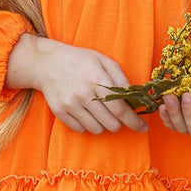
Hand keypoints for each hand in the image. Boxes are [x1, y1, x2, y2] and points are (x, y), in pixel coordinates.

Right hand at [6, 34, 147, 135]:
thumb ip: (120, 78)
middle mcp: (83, 94)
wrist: (48, 63)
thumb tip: (135, 97)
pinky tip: (86, 112)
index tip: (142, 127)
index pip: (120, 108)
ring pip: (97, 129)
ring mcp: (70, 104)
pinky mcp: (60, 112)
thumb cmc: (80, 60)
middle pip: (110, 123)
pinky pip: (81, 130)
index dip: (134, 121)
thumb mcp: (103, 61)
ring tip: (100, 112)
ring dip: (103, 124)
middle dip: (119, 123)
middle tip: (116, 114)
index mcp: (97, 79)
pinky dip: (88, 125)